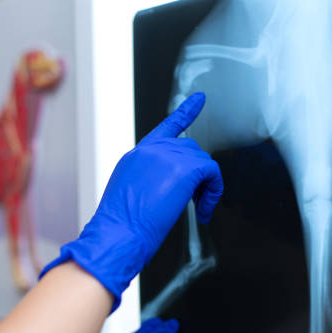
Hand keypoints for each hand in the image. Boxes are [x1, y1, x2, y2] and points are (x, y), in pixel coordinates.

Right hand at [40, 92, 222, 310]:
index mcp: (137, 156)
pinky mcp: (185, 168)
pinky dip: (214, 191)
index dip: (186, 112)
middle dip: (196, 175)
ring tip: (197, 208)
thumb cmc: (120, 225)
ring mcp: (168, 156)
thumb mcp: (128, 195)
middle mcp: (152, 151)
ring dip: (205, 186)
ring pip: (202, 161)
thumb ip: (148, 182)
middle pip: (189, 149)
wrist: (118, 232)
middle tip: (194, 202)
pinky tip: (204, 210)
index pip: (166, 128)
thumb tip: (167, 189)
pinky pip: (213, 172)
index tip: (199, 100)